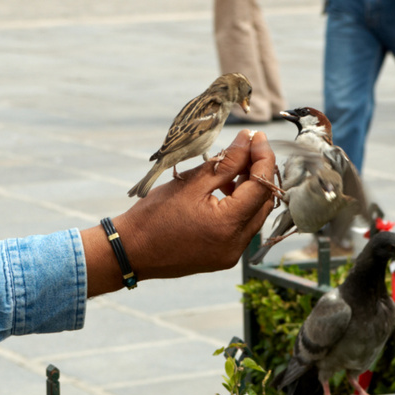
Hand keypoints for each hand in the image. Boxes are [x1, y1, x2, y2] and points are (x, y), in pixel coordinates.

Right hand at [83, 130, 275, 294]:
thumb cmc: (154, 216)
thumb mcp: (191, 183)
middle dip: (260, 172)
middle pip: (263, 202)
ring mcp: (230, 254)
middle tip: (248, 148)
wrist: (131, 251)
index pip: (261, 186)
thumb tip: (249, 141)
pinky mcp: (223, 257)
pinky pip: (243, 228)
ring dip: (250, 190)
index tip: (257, 137)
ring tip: (232, 168)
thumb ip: (226, 162)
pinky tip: (224, 191)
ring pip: (255, 215)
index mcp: (227, 225)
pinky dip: (240, 207)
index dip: (263, 158)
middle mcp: (235, 244)